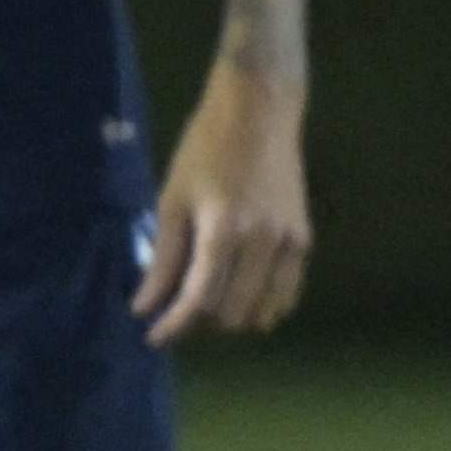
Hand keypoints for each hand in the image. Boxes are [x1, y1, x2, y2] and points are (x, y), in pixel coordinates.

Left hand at [136, 61, 312, 343]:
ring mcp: (290, 243)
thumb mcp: (172, 200)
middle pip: (229, 311)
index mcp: (223, 230)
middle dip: (199, 319)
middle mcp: (263, 242)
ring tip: (207, 300)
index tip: (154, 338)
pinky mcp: (304, 240)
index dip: (174, 325)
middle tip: (177, 306)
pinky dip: (263, 305)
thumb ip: (163, 259)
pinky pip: (287, 293)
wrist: (260, 113)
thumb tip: (145, 307)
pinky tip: (242, 299)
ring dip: (231, 315)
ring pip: (261, 310)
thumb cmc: (205, 150)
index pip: (198, 298)